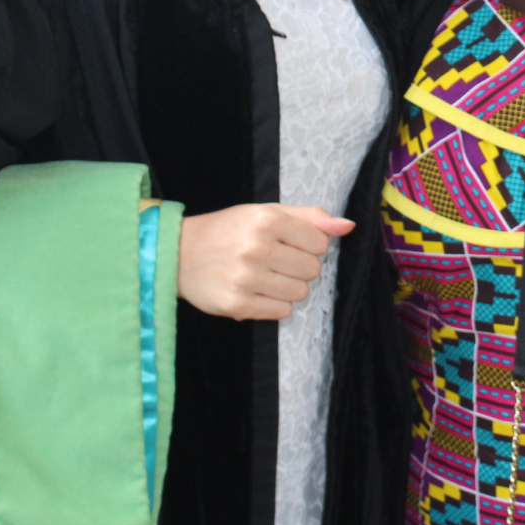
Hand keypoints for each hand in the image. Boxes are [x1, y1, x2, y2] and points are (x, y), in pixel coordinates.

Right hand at [177, 203, 353, 319]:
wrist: (177, 254)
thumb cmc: (228, 231)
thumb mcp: (265, 212)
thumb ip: (309, 217)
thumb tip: (347, 226)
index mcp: (266, 219)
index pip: (320, 243)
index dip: (309, 246)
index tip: (289, 245)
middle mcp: (256, 247)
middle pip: (312, 270)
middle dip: (299, 267)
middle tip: (275, 261)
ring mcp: (246, 277)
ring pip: (300, 293)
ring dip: (288, 288)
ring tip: (266, 277)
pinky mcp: (236, 304)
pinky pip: (281, 311)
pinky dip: (274, 304)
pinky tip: (257, 291)